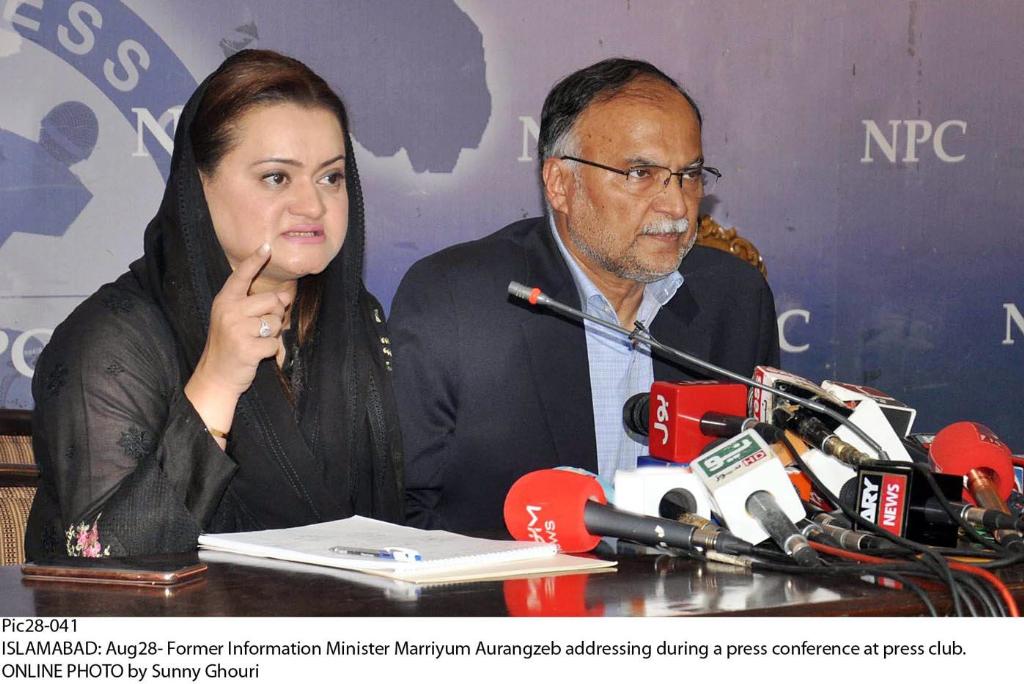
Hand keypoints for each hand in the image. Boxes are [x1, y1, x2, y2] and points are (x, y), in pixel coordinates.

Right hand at [190, 243, 292, 397]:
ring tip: (255, 340)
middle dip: (275, 315)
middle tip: (260, 329)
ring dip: (273, 333)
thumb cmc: (230, 344)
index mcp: (224, 300)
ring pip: (275, 322)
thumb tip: (286, 294)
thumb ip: (258, 305)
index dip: (255, 261)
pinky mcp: (247, 348)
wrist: (216, 376)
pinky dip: (271, 350)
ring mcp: (237, 329)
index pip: (241, 276)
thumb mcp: (238, 320)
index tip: (266, 246)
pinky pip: (275, 343)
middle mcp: (228, 311)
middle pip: (271, 300)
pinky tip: (256, 354)